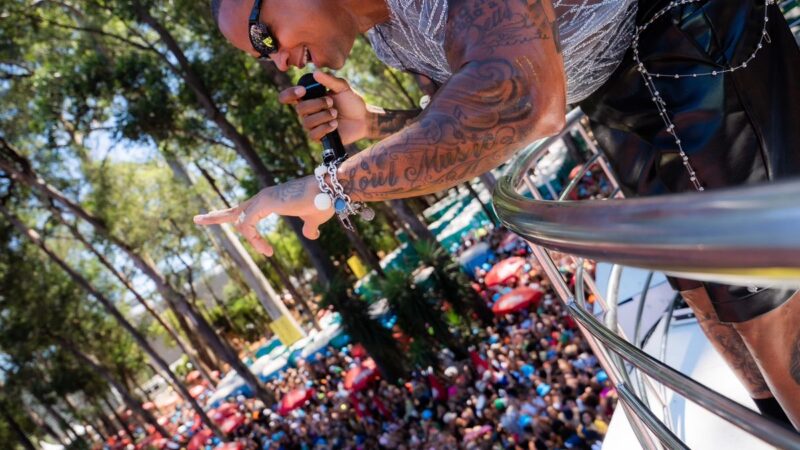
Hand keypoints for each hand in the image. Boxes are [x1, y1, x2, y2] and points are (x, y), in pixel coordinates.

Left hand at [193, 176, 333, 255]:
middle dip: (216, 216)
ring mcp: (262, 198)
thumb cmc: (323, 203)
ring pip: (239, 220)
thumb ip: (309, 228)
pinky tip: (266, 249)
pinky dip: (254, 239)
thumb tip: (311, 235)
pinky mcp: (265, 203)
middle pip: (234, 210)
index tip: (267, 252)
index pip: (246, 211)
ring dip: (252, 240)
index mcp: (271, 199)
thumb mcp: (313, 220)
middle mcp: (263, 197)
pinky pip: (248, 225)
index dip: (249, 231)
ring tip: (267, 251)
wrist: (330, 191)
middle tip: (198, 219)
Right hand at [279, 71, 368, 143]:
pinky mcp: (319, 137)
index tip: (302, 91)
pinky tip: (334, 124)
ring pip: (307, 122)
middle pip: (300, 109)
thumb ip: (330, 80)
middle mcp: (308, 111)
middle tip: (331, 102)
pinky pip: (313, 135)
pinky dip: (325, 128)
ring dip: (323, 116)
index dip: (289, 94)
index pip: (288, 97)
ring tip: (335, 114)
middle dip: (317, 104)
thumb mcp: (342, 87)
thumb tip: (316, 73)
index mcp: (309, 98)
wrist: (364, 118)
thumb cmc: (352, 101)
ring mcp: (313, 125)